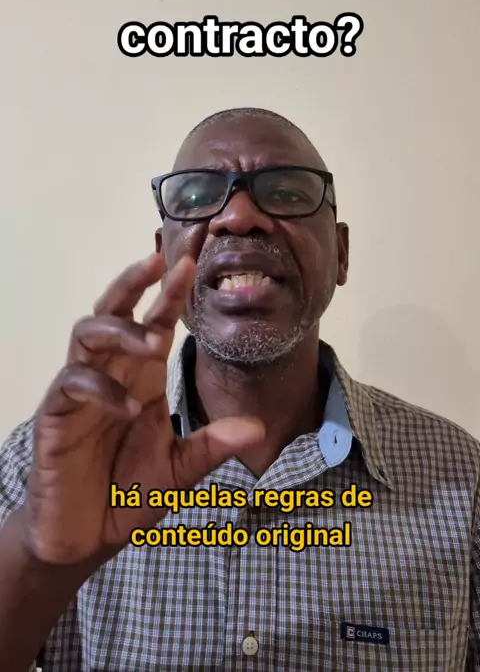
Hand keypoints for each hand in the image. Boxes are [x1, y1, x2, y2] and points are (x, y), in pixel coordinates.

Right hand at [23, 253, 263, 564]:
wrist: (86, 537)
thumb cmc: (128, 494)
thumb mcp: (179, 470)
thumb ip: (212, 447)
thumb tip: (258, 428)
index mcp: (142, 378)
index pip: (155, 322)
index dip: (170, 293)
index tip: (190, 264)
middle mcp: (111, 373)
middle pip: (113, 310)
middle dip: (134, 283)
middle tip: (161, 263)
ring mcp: (81, 391)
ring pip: (88, 333)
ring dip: (122, 330)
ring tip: (154, 342)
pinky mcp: (57, 414)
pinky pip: (74, 383)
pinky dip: (102, 389)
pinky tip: (128, 410)